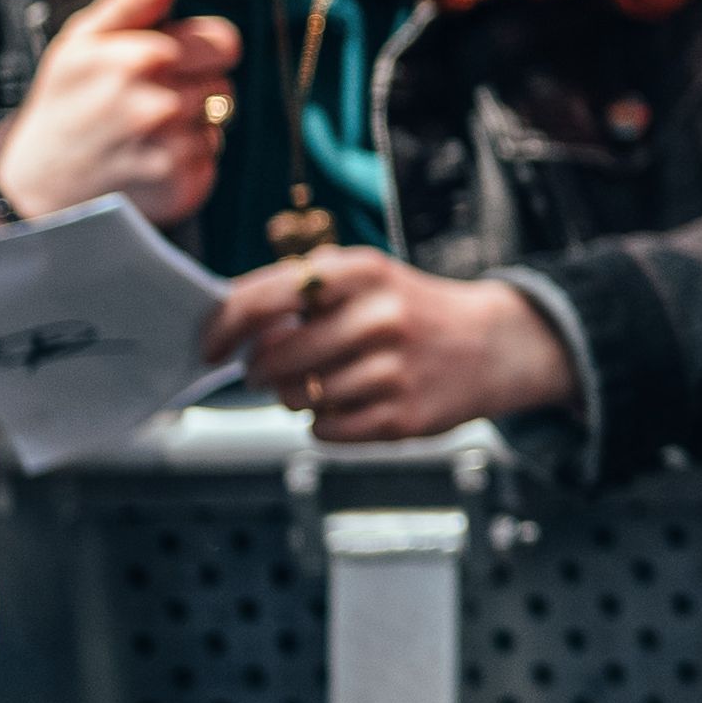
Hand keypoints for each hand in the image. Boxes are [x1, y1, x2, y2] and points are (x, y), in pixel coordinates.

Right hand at [0, 0, 236, 229]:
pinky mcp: (182, 187)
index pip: (226, 42)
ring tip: (141, 133)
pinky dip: (187, 161)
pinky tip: (146, 161)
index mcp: (144, 57)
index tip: (167, 61)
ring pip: (219, 123)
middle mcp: (163, 104)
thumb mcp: (82, 38)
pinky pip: (210, 159)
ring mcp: (174, 150)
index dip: (201, 50)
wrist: (35, 182)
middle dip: (193, 88)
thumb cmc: (64, 99)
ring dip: (191, 127)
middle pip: (225, 84)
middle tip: (142, 101)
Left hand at [197, 249, 576, 444]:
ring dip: (293, 397)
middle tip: (259, 372)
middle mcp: (380, 317)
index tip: (208, 346)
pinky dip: (322, 423)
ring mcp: (395, 369)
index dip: (225, 327)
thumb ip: (298, 296)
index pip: (267, 299)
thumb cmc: (409, 310)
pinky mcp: (404, 417)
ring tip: (317, 383)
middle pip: (278, 358)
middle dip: (257, 371)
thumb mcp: (363, 280)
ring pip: (301, 399)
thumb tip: (228, 327)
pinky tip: (345, 403)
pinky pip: (328, 430)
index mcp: (361, 272)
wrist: (494, 344)